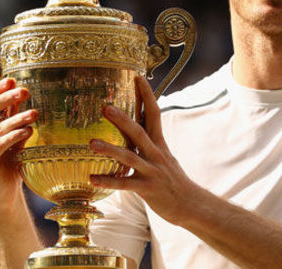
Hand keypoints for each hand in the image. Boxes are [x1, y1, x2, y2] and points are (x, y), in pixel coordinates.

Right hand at [0, 78, 36, 207]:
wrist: (6, 190)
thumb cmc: (12, 159)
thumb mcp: (16, 133)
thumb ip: (16, 116)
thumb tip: (24, 92)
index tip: (13, 80)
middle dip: (6, 97)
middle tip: (25, 91)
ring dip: (17, 118)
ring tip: (35, 113)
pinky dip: (14, 136)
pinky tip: (28, 131)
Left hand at [89, 76, 199, 224]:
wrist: (190, 203)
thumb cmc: (172, 179)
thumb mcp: (163, 156)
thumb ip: (149, 141)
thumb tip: (136, 125)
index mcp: (159, 143)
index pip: (154, 113)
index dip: (146, 95)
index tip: (137, 77)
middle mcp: (156, 154)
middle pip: (139, 132)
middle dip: (122, 118)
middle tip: (105, 106)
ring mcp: (152, 171)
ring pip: (130, 157)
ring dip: (110, 149)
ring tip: (91, 143)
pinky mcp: (148, 189)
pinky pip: (125, 184)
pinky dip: (108, 181)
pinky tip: (91, 179)